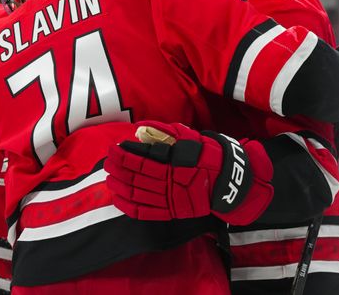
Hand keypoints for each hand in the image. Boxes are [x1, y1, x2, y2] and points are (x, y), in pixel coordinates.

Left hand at [105, 121, 273, 224]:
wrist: (231, 183)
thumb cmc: (210, 156)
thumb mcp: (191, 138)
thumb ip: (166, 132)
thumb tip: (141, 126)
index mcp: (174, 163)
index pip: (142, 159)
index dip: (124, 154)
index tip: (113, 148)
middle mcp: (170, 182)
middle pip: (136, 176)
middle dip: (118, 169)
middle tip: (107, 162)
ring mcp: (170, 199)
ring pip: (137, 194)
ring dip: (120, 186)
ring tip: (109, 178)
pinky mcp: (172, 211)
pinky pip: (145, 211)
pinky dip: (129, 206)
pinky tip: (118, 198)